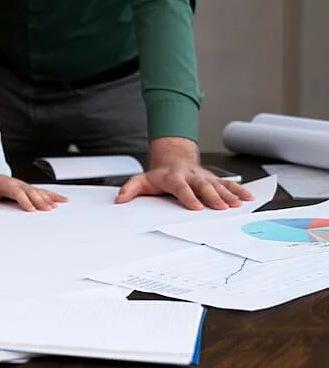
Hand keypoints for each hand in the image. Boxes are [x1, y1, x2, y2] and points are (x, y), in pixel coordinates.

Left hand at [0, 175, 66, 210]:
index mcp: (8, 185)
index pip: (18, 193)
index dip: (25, 201)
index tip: (31, 210)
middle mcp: (20, 184)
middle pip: (32, 192)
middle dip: (40, 200)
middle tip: (48, 209)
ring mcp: (26, 186)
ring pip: (40, 191)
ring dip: (49, 198)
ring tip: (57, 205)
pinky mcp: (31, 189)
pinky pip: (44, 191)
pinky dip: (54, 195)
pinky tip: (62, 200)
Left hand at [115, 137, 253, 209]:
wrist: (173, 159)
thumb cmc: (158, 175)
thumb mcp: (140, 181)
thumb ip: (130, 189)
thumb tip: (119, 200)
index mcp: (173, 177)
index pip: (181, 188)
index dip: (189, 197)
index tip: (196, 207)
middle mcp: (191, 176)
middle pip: (203, 186)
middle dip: (213, 197)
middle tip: (221, 208)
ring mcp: (203, 177)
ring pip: (217, 185)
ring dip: (228, 195)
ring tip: (237, 205)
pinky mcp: (213, 179)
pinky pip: (228, 183)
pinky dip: (238, 190)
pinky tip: (248, 198)